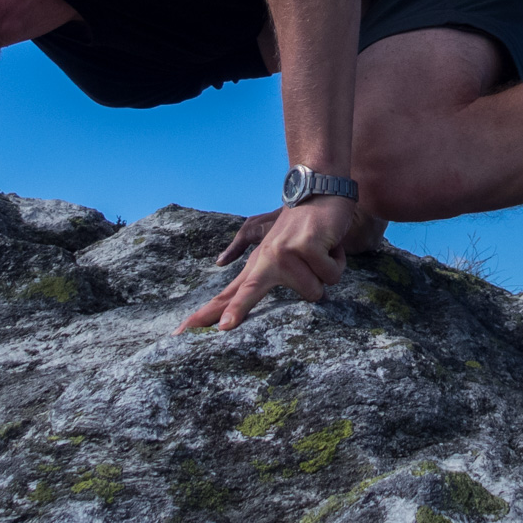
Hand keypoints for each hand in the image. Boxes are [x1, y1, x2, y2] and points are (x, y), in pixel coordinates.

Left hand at [176, 197, 366, 331]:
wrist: (321, 191)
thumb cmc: (303, 226)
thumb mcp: (276, 246)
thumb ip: (252, 262)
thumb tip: (220, 261)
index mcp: (257, 265)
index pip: (229, 294)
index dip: (209, 315)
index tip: (186, 331)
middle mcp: (267, 260)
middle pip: (249, 291)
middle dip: (237, 311)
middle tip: (224, 328)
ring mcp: (285, 252)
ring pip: (315, 291)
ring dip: (326, 274)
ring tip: (321, 252)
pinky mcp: (307, 247)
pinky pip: (330, 275)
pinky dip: (337, 262)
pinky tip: (329, 244)